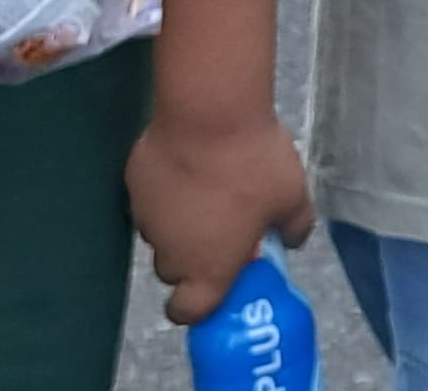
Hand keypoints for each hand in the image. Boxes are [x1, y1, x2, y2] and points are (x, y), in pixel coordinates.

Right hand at [129, 108, 315, 325]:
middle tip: (219, 229)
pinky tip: (187, 164)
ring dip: (176, 223)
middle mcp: (171, 253)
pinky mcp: (133, 185)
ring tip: (204, 189)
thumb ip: (295, 227)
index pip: (186, 312)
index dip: (196, 306)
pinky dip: (164, 191)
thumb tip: (292, 239)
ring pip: (159, 234)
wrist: (208, 114)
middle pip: (173, 271)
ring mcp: (146, 219)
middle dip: (191, 258)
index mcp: (208, 269)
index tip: (214, 285)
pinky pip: (149, 199)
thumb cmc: (253, 165)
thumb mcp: (293, 197)